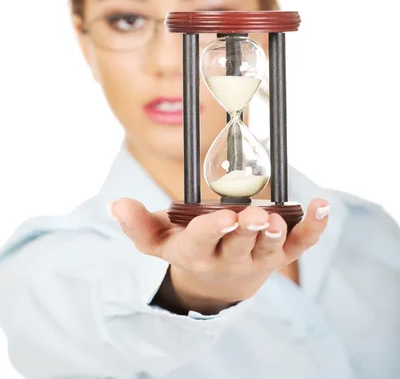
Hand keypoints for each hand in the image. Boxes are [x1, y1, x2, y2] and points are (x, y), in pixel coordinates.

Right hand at [110, 198, 329, 313]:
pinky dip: (313, 228)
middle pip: (239, 245)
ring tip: (278, 218)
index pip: (202, 241)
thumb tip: (116, 203)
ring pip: (269, 248)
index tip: (221, 216)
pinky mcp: (280, 255)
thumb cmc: (186, 248)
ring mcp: (258, 258)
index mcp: (197, 252)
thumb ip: (138, 224)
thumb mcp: (157, 240)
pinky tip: (322, 207)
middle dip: (246, 231)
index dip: (212, 230)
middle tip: (253, 217)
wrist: (218, 283)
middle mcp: (229, 258)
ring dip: (276, 233)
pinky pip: (300, 244)